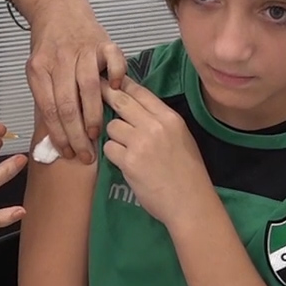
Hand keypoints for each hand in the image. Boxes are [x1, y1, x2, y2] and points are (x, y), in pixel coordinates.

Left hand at [26, 0, 124, 164]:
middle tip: (85, 155)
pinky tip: (116, 91)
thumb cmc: (49, 46)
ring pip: (88, 88)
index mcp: (39, 69)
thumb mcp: (38, 68)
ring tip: (96, 135)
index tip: (68, 153)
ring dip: (94, 115)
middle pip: (68, 104)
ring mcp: (82, 49)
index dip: (58, 135)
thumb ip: (46, 96)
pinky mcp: (103, 41)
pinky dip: (116, 75)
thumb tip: (57, 136)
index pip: (48, 109)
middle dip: (76, 135)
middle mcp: (59, 60)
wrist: (57, 7)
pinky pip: (113, 59)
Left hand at [101, 77, 213, 226]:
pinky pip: (109, 148)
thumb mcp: (181, 137)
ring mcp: (140, 143)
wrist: (189, 203)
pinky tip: (125, 163)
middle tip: (96, 97)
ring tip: (126, 149)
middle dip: (107, 99)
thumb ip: (160, 121)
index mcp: (170, 118)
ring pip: (111, 126)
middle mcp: (155, 125)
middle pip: (121, 102)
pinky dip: (113, 155)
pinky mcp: (129, 161)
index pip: (141, 92)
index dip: (122, 85)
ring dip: (114, 136)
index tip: (111, 82)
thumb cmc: (188, 172)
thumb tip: (137, 108)